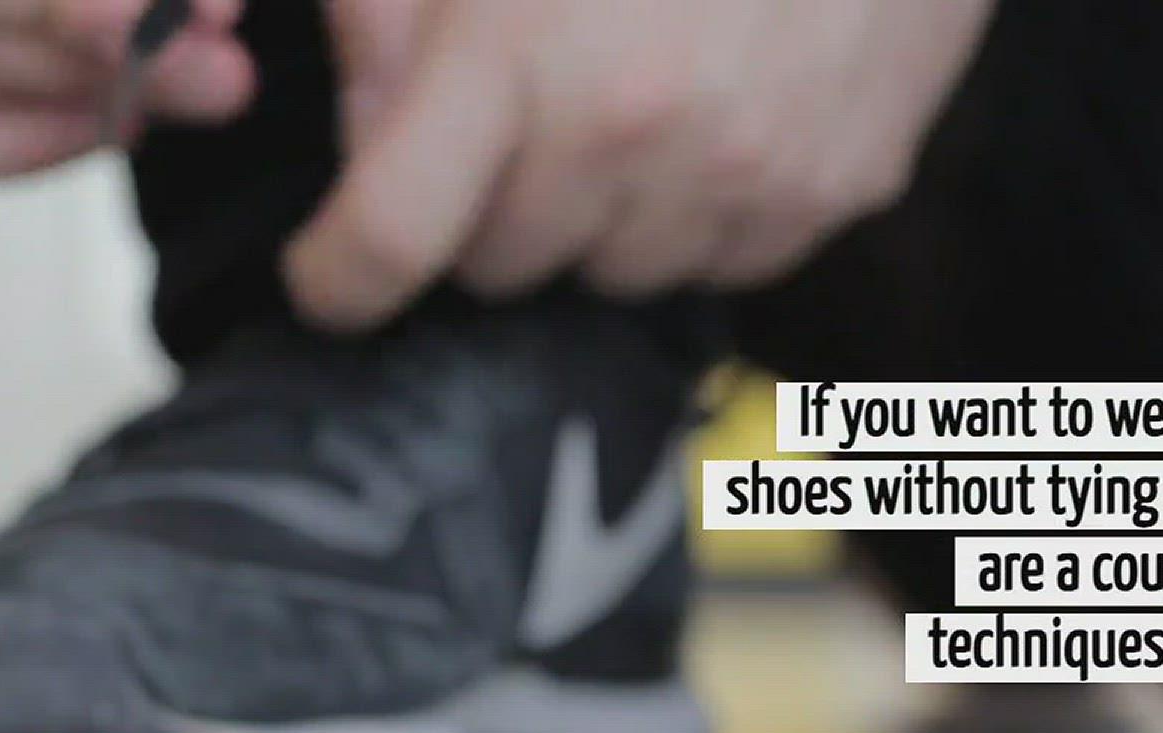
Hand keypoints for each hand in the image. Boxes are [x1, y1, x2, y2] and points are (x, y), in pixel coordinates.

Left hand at [288, 0, 992, 330]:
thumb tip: (367, 131)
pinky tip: (717, 108)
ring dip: (601, 211)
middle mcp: (630, 135)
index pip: (390, 237)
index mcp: (520, 56)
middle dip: (490, 204)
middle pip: (501, 267)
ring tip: (637, 91)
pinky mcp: (830, 189)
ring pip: (613, 273)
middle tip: (529, 104)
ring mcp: (741, 173)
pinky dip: (698, 209)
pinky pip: (722, 261)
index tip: (331, 277)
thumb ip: (389, 15)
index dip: (339, 277)